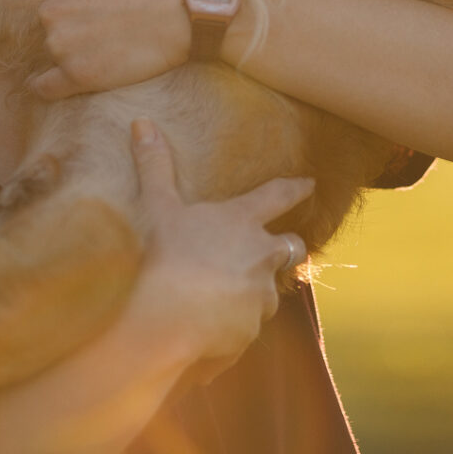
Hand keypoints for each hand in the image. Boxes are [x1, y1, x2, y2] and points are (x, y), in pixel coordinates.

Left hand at [30, 0, 195, 98]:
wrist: (186, 8)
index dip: (74, 5)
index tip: (95, 11)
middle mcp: (51, 10)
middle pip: (52, 26)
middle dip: (74, 29)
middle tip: (109, 30)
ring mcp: (61, 43)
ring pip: (55, 54)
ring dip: (74, 55)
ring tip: (111, 49)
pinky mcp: (78, 74)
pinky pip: (46, 87)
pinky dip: (47, 87)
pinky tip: (54, 86)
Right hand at [119, 119, 311, 369]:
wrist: (168, 316)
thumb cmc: (164, 254)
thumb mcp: (158, 207)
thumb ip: (155, 166)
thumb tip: (142, 122)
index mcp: (242, 220)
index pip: (278, 196)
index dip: (296, 187)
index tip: (310, 182)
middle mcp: (262, 254)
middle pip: (291, 247)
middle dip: (288, 248)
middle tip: (276, 252)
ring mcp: (261, 294)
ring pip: (268, 292)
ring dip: (253, 294)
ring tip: (222, 300)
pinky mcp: (252, 329)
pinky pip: (245, 328)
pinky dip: (231, 327)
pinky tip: (206, 331)